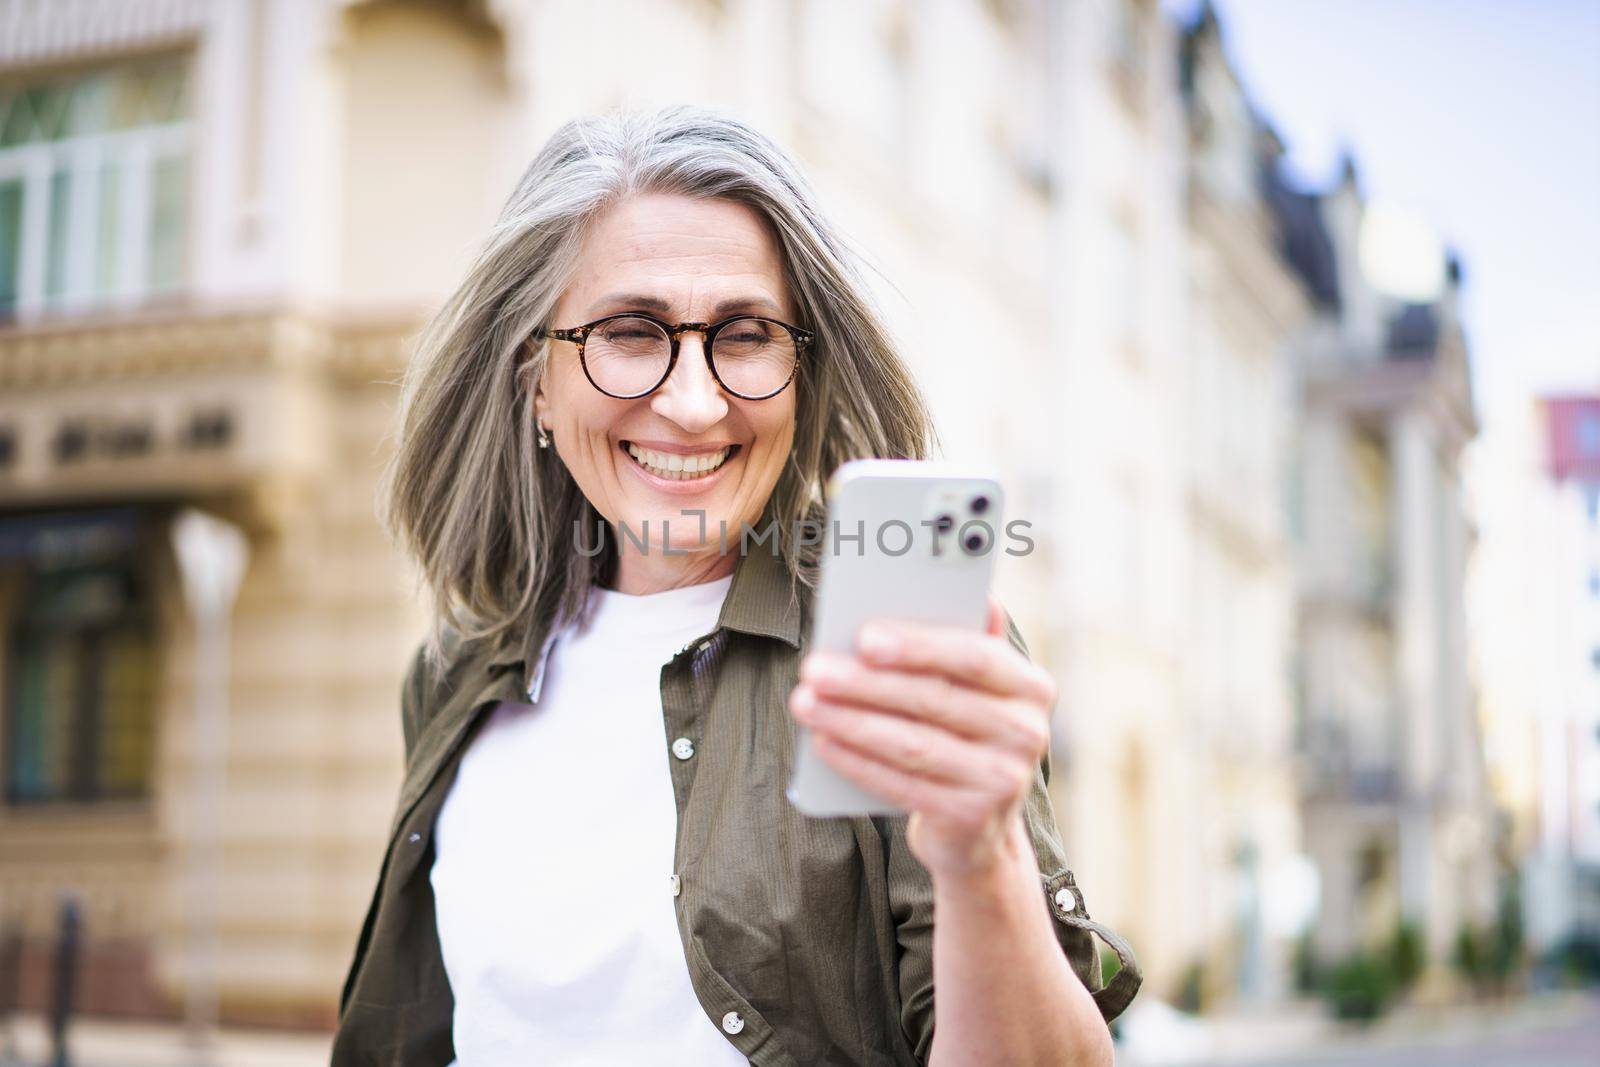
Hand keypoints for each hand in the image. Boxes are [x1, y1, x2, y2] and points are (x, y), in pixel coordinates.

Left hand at [787, 596, 1056, 879]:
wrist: (978, 828)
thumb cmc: (965, 737)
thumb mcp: (976, 692)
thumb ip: (967, 644)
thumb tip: (971, 592)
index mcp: (1031, 686)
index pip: (974, 657)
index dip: (918, 646)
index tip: (864, 636)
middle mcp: (1026, 732)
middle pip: (935, 700)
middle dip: (866, 683)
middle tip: (814, 669)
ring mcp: (1003, 780)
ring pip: (913, 743)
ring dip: (851, 720)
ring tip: (804, 701)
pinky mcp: (971, 818)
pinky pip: (902, 784)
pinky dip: (857, 761)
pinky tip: (823, 741)